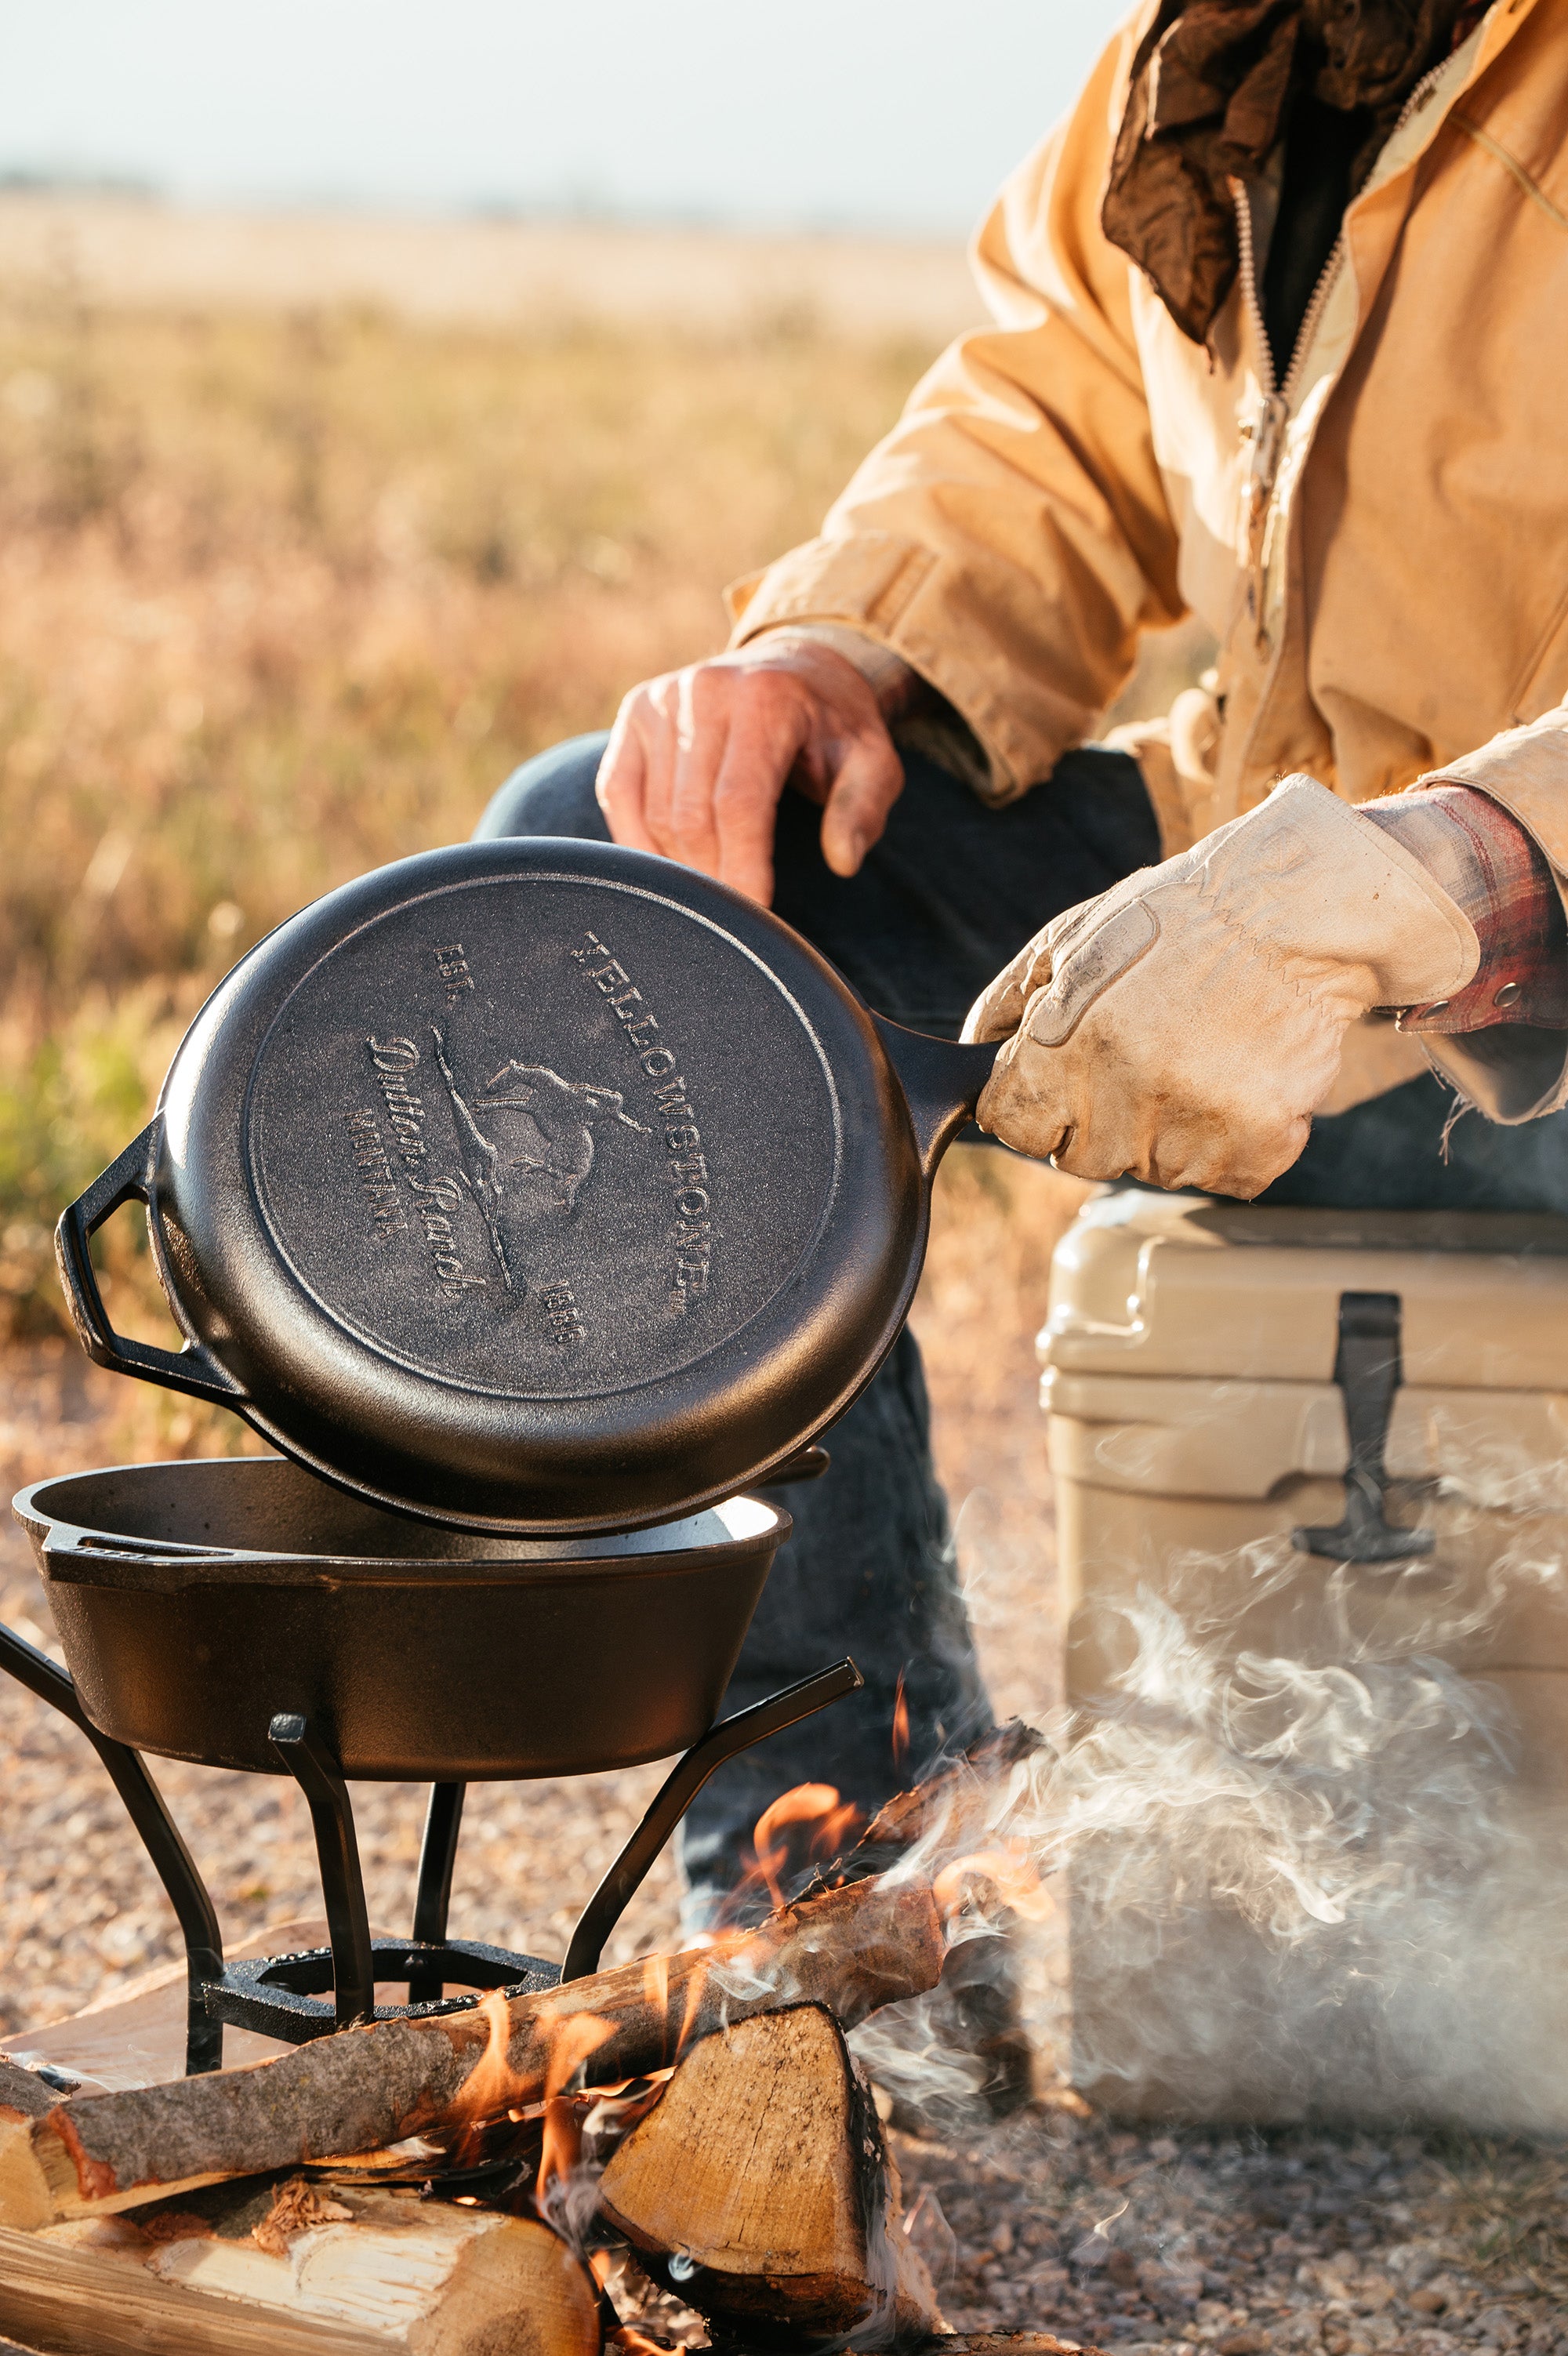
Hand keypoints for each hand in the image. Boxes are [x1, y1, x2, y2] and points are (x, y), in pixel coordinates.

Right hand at [595, 639, 905, 905]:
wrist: (795, 665)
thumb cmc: (833, 726)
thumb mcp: (874, 759)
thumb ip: (863, 807)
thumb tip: (842, 859)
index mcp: (766, 699)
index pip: (739, 803)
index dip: (742, 867)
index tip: (754, 914)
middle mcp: (705, 691)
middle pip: (691, 814)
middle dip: (713, 876)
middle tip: (736, 915)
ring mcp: (662, 699)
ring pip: (655, 811)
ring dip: (681, 865)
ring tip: (712, 891)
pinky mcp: (635, 712)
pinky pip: (618, 793)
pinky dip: (638, 841)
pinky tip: (669, 868)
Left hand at [962, 776, 1478, 1197]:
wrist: (1298, 912)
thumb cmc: (1179, 917)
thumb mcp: (1072, 937)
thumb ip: (1009, 1001)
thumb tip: (970, 1050)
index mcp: (1067, 1045)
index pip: (1011, 1126)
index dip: (1031, 1102)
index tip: (1061, 1078)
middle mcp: (1125, 1094)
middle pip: (1078, 1156)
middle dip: (1098, 1117)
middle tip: (1145, 1055)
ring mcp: (1194, 1125)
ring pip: (1151, 1168)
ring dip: (1167, 1128)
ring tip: (1200, 1055)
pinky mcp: (1257, 1143)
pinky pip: (1223, 1175)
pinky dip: (1231, 1142)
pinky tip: (1240, 1078)